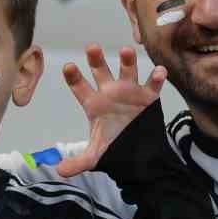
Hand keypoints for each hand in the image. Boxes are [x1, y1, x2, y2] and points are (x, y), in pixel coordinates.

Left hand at [52, 44, 167, 177]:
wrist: (138, 154)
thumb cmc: (114, 149)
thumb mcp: (95, 157)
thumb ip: (77, 162)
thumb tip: (58, 171)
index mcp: (94, 103)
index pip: (80, 87)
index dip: (74, 78)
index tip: (68, 67)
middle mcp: (110, 92)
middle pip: (101, 72)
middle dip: (97, 59)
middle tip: (92, 47)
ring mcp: (129, 92)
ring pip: (127, 71)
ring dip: (127, 61)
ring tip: (126, 50)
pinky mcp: (148, 97)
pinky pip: (153, 85)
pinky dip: (157, 78)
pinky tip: (159, 71)